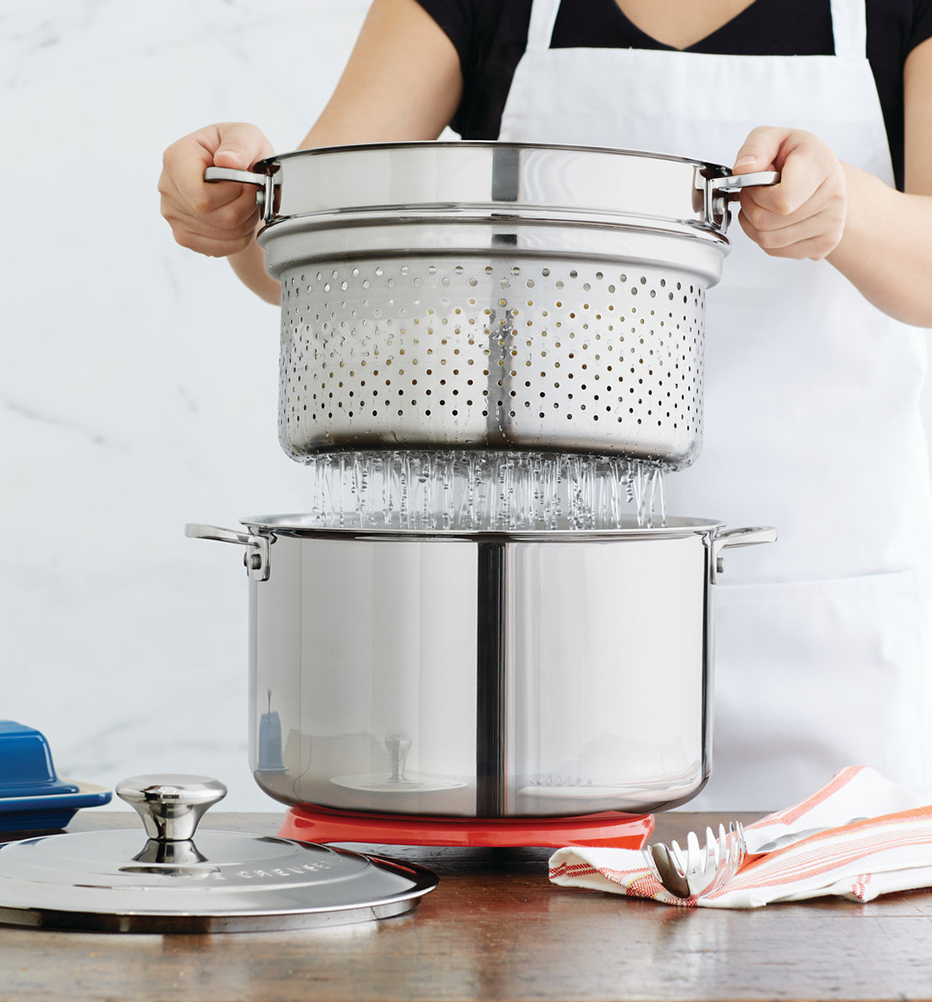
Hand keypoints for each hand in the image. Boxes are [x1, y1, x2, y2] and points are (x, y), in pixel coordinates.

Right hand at [159, 123, 273, 256]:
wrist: (239, 176)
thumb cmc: (239, 152)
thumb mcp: (246, 135)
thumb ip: (240, 144)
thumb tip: (227, 161)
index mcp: (176, 158)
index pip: (201, 197)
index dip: (232, 194)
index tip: (246, 181)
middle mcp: (167, 187)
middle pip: (214, 217)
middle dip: (244, 208)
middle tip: (254, 194)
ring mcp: (172, 214)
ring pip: (221, 234)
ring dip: (245, 222)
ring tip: (247, 204)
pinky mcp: (183, 235)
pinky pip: (217, 248)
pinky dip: (239, 239)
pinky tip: (241, 221)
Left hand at [732, 127, 846, 260]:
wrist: (824, 175)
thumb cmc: (797, 157)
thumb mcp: (774, 138)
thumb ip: (755, 148)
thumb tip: (743, 169)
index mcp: (821, 166)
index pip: (782, 201)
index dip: (756, 195)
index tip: (755, 183)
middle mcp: (833, 197)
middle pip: (767, 223)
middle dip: (749, 208)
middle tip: (754, 193)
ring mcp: (831, 224)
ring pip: (767, 241)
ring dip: (753, 225)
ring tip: (762, 205)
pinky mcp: (825, 245)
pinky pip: (775, 251)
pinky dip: (764, 239)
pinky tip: (772, 220)